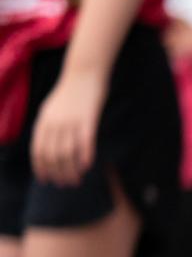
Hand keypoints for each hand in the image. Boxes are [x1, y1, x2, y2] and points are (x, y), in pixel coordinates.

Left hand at [30, 70, 106, 185]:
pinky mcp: (88, 119)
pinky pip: (85, 142)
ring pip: (67, 152)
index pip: (38, 150)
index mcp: (44, 120)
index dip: (41, 167)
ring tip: (76, 181)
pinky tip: (87, 167)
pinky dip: (85, 156)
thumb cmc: (71, 92)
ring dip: (71, 170)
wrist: (84, 72)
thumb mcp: (53, 108)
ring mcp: (71, 121)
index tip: (46, 180)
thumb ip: (49, 126)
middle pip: (53, 154)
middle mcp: (55, 122)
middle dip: (57, 173)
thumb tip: (49, 146)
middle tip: (65, 184)